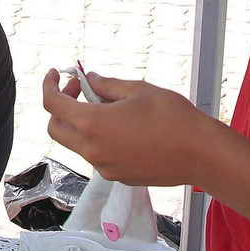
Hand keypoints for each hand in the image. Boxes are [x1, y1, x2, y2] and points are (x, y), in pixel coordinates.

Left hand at [42, 68, 221, 185]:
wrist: (200, 154)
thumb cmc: (172, 117)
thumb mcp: (137, 90)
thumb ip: (106, 85)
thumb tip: (90, 80)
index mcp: (92, 125)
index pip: (53, 105)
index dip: (49, 86)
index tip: (55, 74)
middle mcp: (92, 150)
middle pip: (56, 129)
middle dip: (60, 107)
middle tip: (80, 90)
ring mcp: (104, 167)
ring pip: (77, 144)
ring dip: (81, 123)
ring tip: (108, 106)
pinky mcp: (118, 176)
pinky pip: (97, 155)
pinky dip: (98, 138)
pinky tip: (122, 127)